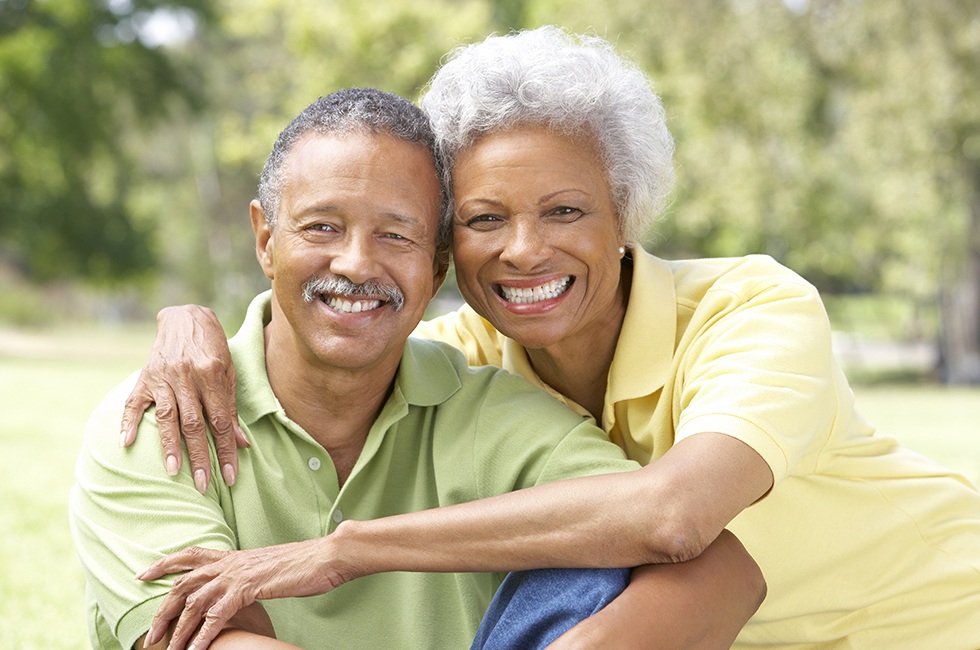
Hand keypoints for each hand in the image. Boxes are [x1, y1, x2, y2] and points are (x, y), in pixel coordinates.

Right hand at [120, 305, 247, 492]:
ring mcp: (164, 376)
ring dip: (170, 446)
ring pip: (167, 417)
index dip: (226, 450)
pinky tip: (126, 443)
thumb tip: (241, 445)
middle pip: (194, 424)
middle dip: (199, 457)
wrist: (186, 317)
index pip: (221, 421)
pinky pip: (134, 402)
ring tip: (174, 472)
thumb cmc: (213, 348)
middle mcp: (188, 377)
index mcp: (213, 376)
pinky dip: (128, 422)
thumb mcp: (229, 374)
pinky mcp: (145, 376)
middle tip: (203, 485)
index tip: (229, 476)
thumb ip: (231, 409)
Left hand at [138, 540, 355, 649]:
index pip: (191, 556)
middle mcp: (232, 562)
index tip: (143, 574)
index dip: (165, 564)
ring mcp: (239, 574)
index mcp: (236, 556)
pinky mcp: (249, 588)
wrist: (329, 555)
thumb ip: (252, 577)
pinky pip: (217, 615)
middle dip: (162, 610)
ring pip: (195, 602)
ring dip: (178, 630)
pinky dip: (203, 635)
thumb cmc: (307, 563)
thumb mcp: (271, 568)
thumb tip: (245, 588)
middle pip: (183, 583)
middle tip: (149, 634)